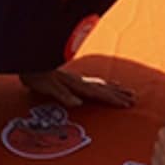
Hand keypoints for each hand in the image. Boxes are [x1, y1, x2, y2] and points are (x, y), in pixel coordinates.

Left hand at [18, 69, 134, 107]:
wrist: (30, 59)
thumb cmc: (37, 76)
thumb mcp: (49, 88)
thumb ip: (63, 95)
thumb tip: (77, 103)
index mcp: (77, 85)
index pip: (99, 93)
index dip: (114, 99)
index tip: (127, 104)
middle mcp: (80, 81)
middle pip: (105, 88)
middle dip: (119, 94)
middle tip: (134, 99)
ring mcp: (78, 78)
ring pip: (102, 84)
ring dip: (116, 89)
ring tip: (128, 92)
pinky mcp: (74, 78)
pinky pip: (95, 82)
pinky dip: (106, 83)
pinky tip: (109, 83)